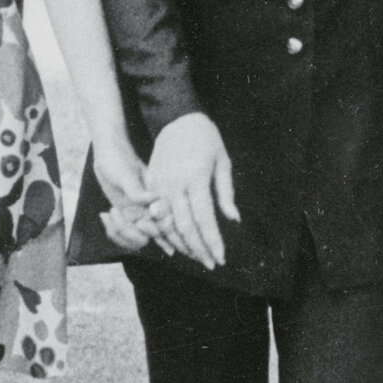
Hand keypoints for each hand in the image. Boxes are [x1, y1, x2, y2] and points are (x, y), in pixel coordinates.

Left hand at [92, 138, 157, 253]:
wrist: (108, 153)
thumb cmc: (119, 159)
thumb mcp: (127, 175)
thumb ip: (138, 191)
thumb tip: (155, 200)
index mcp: (156, 202)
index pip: (161, 229)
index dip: (149, 231)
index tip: (137, 221)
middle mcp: (149, 211)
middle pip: (145, 239)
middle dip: (128, 233)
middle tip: (116, 213)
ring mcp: (137, 214)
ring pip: (132, 240)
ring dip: (117, 232)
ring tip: (108, 214)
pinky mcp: (126, 215)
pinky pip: (121, 233)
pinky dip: (111, 229)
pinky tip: (104, 215)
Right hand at [144, 113, 238, 268]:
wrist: (177, 118)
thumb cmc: (206, 139)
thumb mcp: (222, 162)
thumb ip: (226, 193)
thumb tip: (233, 219)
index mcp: (195, 178)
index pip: (204, 219)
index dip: (212, 242)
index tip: (220, 257)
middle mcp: (174, 184)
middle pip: (184, 227)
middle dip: (198, 249)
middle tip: (210, 263)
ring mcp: (158, 184)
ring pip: (166, 224)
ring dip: (181, 244)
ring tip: (196, 256)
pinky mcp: (149, 183)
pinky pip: (155, 214)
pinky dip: (165, 231)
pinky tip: (176, 242)